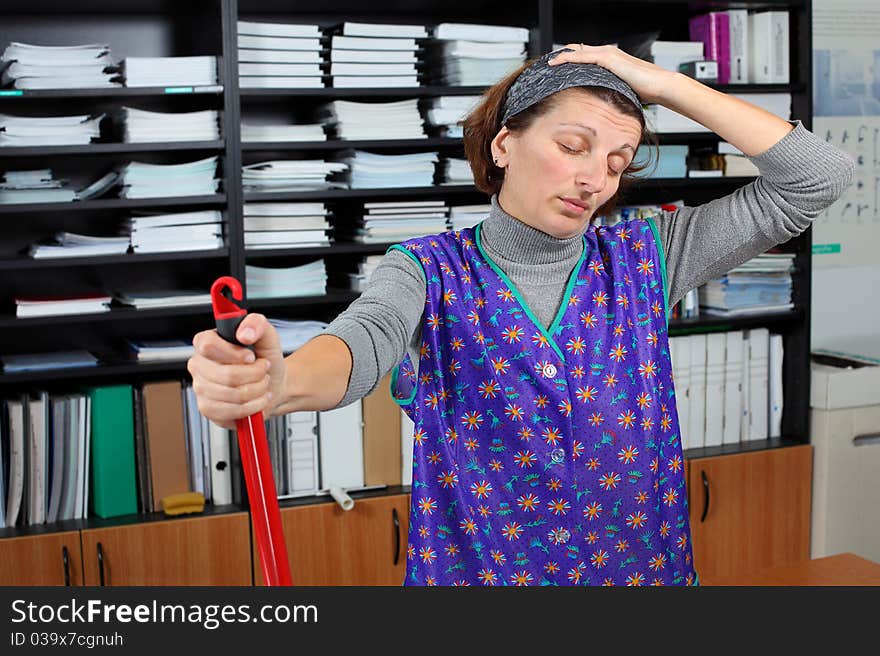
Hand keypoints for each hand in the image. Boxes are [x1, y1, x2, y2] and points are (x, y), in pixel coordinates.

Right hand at [187, 313, 285, 428]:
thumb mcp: (267, 335)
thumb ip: (257, 324)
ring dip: (257, 390)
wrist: (273, 384)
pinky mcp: (208, 409)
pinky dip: (253, 406)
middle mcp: (199, 365)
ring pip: (231, 394)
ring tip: (262, 384)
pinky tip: (257, 399)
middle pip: (226, 374)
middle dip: (255, 374)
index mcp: (206, 343)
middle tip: (263, 371)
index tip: (251, 356)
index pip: (208, 346)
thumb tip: (244, 333)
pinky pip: (231, 411)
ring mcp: (201, 388)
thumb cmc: (265, 359)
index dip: (234, 353)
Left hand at [548, 43, 676, 104]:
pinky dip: (567, 58)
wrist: (659, 86)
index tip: (555, 68)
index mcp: (609, 59)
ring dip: (560, 56)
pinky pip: (582, 57)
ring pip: (577, 50)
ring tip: (545, 63)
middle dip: (560, 56)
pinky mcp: (608, 58)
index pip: (584, 55)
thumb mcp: (620, 90)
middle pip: (577, 49)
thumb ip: (608, 91)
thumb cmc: (644, 90)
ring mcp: (607, 54)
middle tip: (546, 64)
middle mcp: (607, 53)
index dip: (568, 59)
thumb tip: (598, 104)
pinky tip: (555, 64)